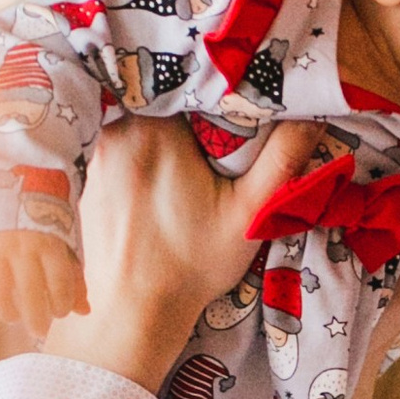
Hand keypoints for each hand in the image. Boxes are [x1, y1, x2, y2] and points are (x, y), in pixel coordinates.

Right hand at [0, 224, 87, 341]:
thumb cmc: (34, 217)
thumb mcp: (60, 237)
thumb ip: (72, 274)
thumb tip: (84, 311)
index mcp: (48, 241)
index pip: (60, 282)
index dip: (62, 304)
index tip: (59, 312)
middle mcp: (20, 247)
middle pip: (31, 294)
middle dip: (37, 319)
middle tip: (39, 329)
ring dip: (8, 314)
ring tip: (14, 318)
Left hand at [49, 117, 327, 393]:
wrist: (132, 314)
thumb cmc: (191, 264)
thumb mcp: (250, 212)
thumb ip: (282, 159)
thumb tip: (315, 116)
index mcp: (154, 127)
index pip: (186, 85)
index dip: (212, 95)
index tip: (231, 112)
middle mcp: (115, 134)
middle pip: (159, 105)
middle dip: (186, 118)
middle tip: (212, 143)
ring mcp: (94, 159)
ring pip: (136, 131)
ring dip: (159, 141)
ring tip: (184, 168)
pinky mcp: (84, 184)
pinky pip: (115, 156)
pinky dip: (136, 165)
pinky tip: (153, 191)